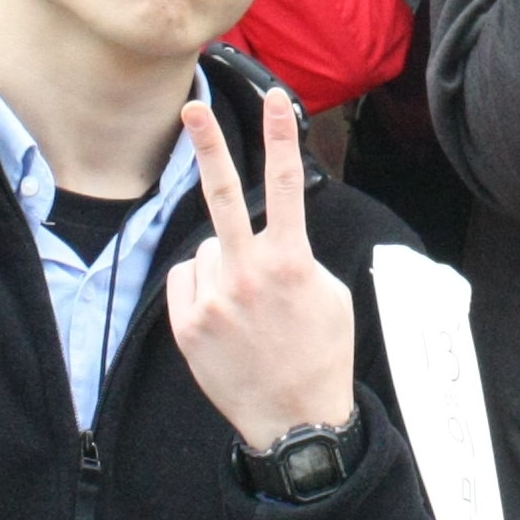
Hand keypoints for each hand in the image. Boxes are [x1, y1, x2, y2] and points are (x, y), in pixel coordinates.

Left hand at [166, 89, 358, 450]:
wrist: (294, 420)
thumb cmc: (321, 353)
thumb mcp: (331, 295)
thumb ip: (299, 257)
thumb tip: (270, 239)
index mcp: (290, 261)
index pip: (285, 185)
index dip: (281, 137)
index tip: (277, 99)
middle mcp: (246, 274)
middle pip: (221, 194)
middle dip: (208, 146)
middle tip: (191, 108)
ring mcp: (212, 299)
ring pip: (207, 250)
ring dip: (223, 265)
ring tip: (246, 309)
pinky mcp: (187, 324)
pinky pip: (187, 280)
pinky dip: (202, 289)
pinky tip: (225, 320)